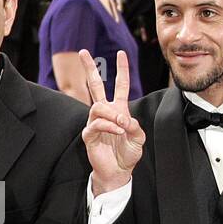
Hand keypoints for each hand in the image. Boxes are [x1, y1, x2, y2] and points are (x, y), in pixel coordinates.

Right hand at [80, 49, 142, 194]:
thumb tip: (122, 117)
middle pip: (95, 86)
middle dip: (90, 68)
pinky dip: (108, 126)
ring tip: (121, 125)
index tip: (121, 53)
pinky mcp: (89, 134)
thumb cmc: (128, 154)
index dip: (121, 69)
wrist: (118, 172)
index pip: (120, 85)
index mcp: (119, 109)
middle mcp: (105, 112)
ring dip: (112, 114)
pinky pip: (95, 123)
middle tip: (83, 52)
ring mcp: (95, 122)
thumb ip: (134, 125)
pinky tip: (116, 131)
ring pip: (97, 106)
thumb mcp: (139, 138)